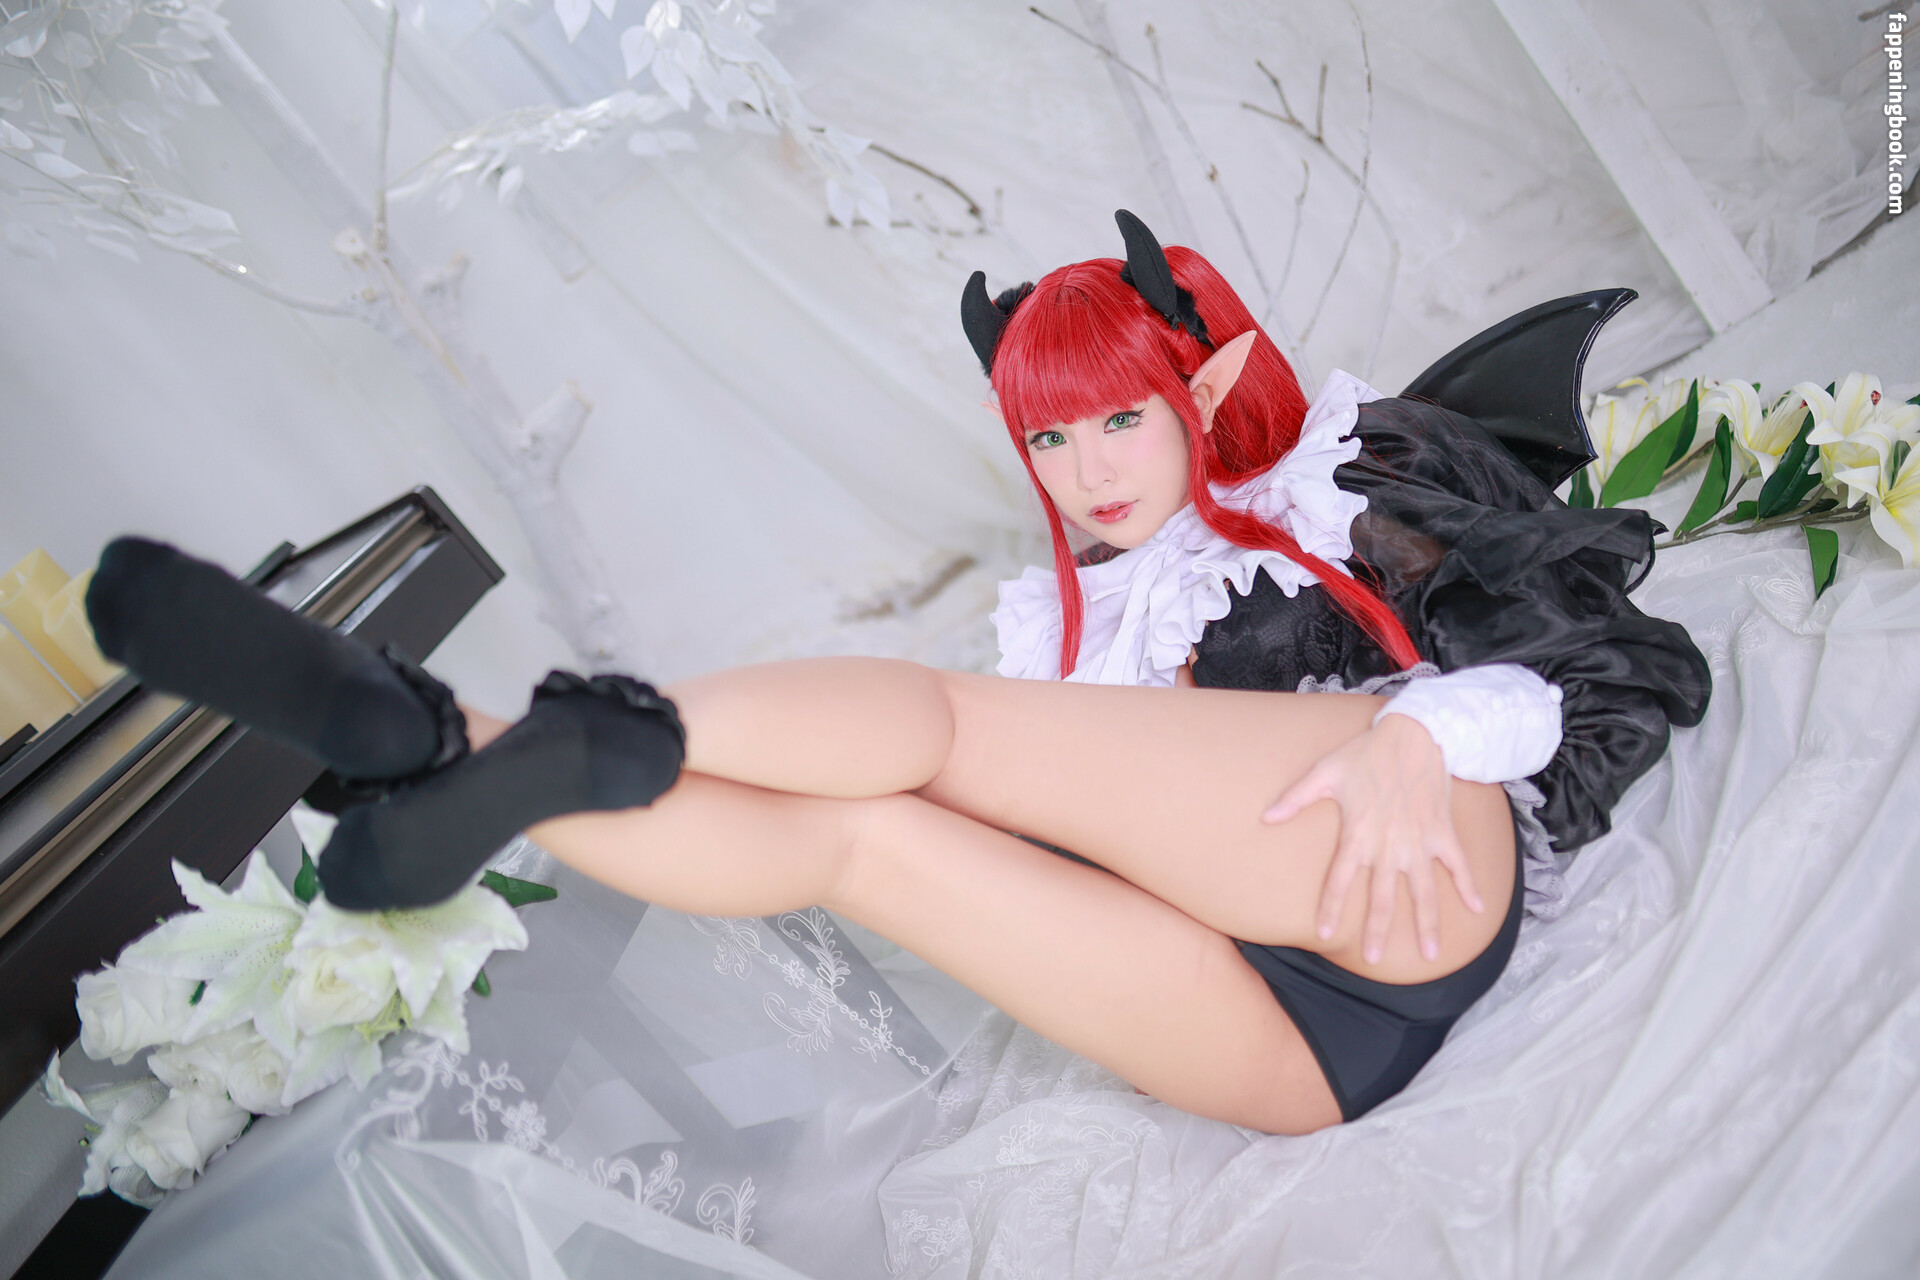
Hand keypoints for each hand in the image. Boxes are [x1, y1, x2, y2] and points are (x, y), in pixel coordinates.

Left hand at [1262, 712, 1484, 963]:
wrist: (1414, 734)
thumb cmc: (1366, 753)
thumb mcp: (1324, 772)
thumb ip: (1296, 798)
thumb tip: (1265, 817)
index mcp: (1358, 833)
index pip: (1340, 880)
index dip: (1333, 908)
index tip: (1325, 934)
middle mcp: (1389, 845)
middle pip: (1382, 896)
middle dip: (1377, 929)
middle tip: (1374, 959)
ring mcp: (1419, 841)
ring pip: (1423, 891)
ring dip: (1426, 923)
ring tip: (1430, 954)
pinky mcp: (1442, 832)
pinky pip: (1459, 865)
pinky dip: (1469, 886)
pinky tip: (1477, 909)